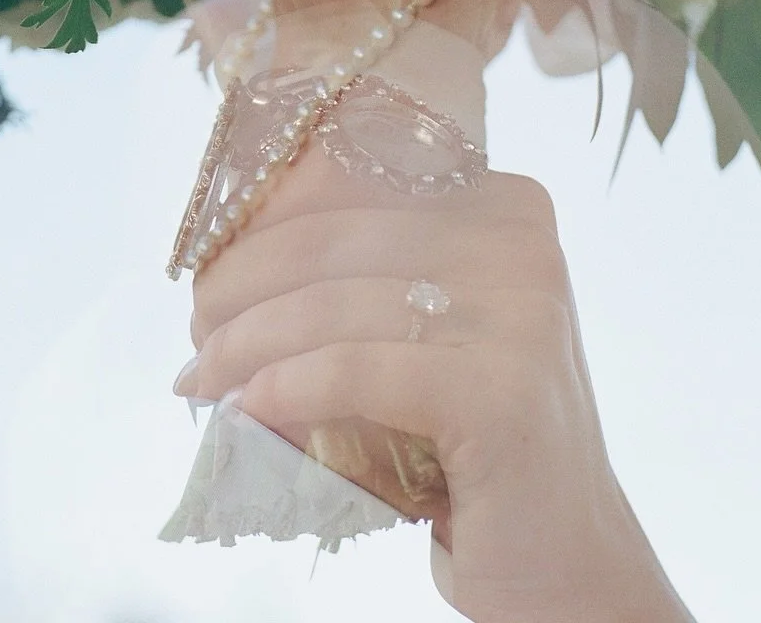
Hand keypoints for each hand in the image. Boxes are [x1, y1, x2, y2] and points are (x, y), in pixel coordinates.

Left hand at [183, 152, 693, 621]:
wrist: (567, 566)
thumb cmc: (475, 447)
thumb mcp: (433, 335)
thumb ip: (366, 281)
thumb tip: (225, 270)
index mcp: (507, 205)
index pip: (359, 195)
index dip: (270, 233)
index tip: (210, 280)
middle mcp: (522, 242)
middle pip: (340, 245)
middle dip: (244, 288)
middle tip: (193, 334)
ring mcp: (521, 313)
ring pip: (337, 309)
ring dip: (246, 346)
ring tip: (199, 381)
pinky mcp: (501, 390)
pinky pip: (359, 371)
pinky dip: (288, 388)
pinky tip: (246, 409)